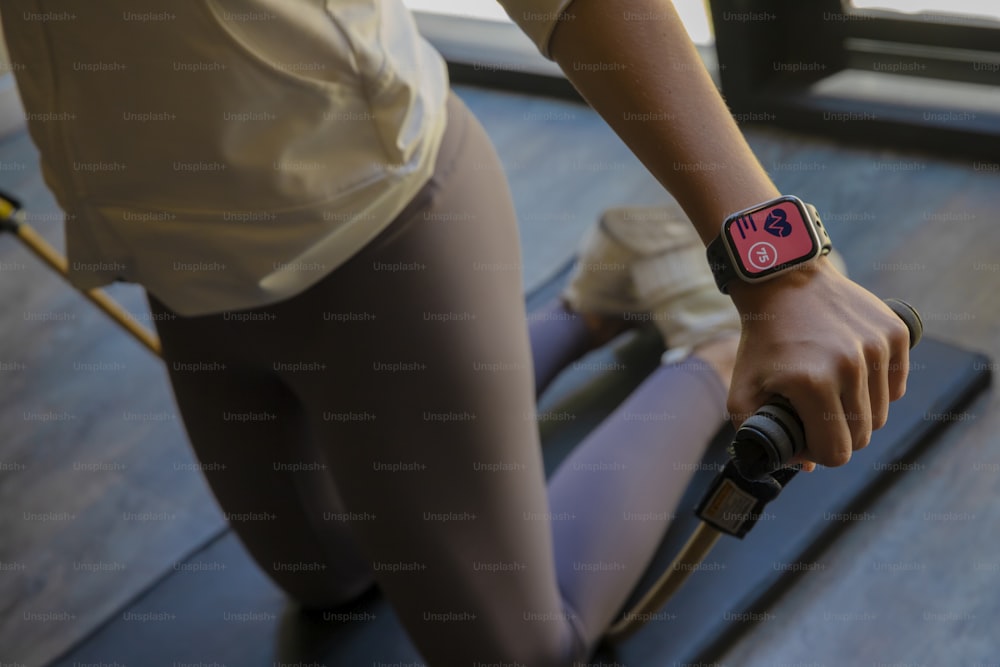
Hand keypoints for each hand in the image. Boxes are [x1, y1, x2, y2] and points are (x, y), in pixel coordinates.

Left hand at [725, 257, 910, 468]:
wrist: (784, 281)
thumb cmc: (762, 339)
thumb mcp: (741, 388)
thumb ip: (757, 432)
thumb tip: (804, 466)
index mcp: (813, 384)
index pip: (836, 452)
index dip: (818, 454)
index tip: (805, 438)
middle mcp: (851, 366)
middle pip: (863, 436)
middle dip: (838, 436)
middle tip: (817, 418)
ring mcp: (877, 348)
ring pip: (883, 413)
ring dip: (858, 413)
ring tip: (831, 394)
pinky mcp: (895, 334)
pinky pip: (896, 385)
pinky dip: (877, 389)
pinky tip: (852, 375)